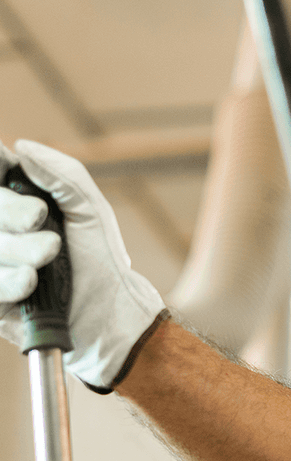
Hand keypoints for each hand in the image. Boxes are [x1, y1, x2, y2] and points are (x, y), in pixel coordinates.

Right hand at [0, 139, 166, 391]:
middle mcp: (2, 228)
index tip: (33, 203)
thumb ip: (62, 174)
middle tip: (44, 226)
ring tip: (50, 258)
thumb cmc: (102, 259)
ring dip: (19, 250)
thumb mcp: (91, 209)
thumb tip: (22, 146)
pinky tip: (31, 282)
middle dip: (13, 214)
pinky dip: (9, 281)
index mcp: (20, 200)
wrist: (109, 313)